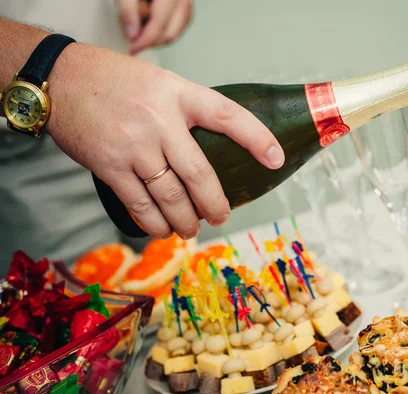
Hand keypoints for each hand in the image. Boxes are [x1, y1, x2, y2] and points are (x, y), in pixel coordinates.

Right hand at [46, 43, 284, 238]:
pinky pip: (139, 204)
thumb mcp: (160, 81)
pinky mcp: (109, 165)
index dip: (257, 139)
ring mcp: (134, 145)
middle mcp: (159, 120)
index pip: (228, 115)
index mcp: (179, 94)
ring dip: (185, 220)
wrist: (59, 78)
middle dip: (214, 204)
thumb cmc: (115, 80)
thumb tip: (211, 145)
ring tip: (191, 229)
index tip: (276, 159)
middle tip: (221, 216)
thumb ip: (185, 109)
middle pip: (200, 173)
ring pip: (170, 196)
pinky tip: (162, 230)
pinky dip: (154, 223)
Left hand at [119, 0, 192, 54]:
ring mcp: (187, 2)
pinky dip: (163, 30)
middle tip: (133, 39)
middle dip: (150, 41)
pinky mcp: (186, 6)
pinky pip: (177, 26)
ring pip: (174, 33)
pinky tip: (151, 25)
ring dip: (156, 37)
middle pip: (169, 33)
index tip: (132, 49)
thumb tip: (132, 34)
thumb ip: (128, 10)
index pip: (159, 25)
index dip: (144, 41)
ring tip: (141, 28)